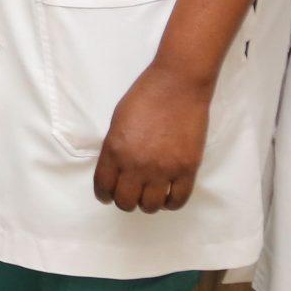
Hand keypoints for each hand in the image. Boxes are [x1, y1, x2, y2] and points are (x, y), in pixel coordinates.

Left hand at [94, 62, 211, 212]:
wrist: (178, 84)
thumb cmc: (145, 96)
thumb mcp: (117, 121)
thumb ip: (115, 148)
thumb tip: (116, 170)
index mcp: (115, 150)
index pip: (103, 187)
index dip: (104, 195)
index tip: (108, 196)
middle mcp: (136, 164)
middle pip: (125, 202)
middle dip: (124, 200)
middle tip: (130, 193)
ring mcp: (163, 169)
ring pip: (150, 206)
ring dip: (147, 203)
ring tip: (150, 193)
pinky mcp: (187, 169)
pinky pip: (177, 200)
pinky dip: (170, 203)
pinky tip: (167, 196)